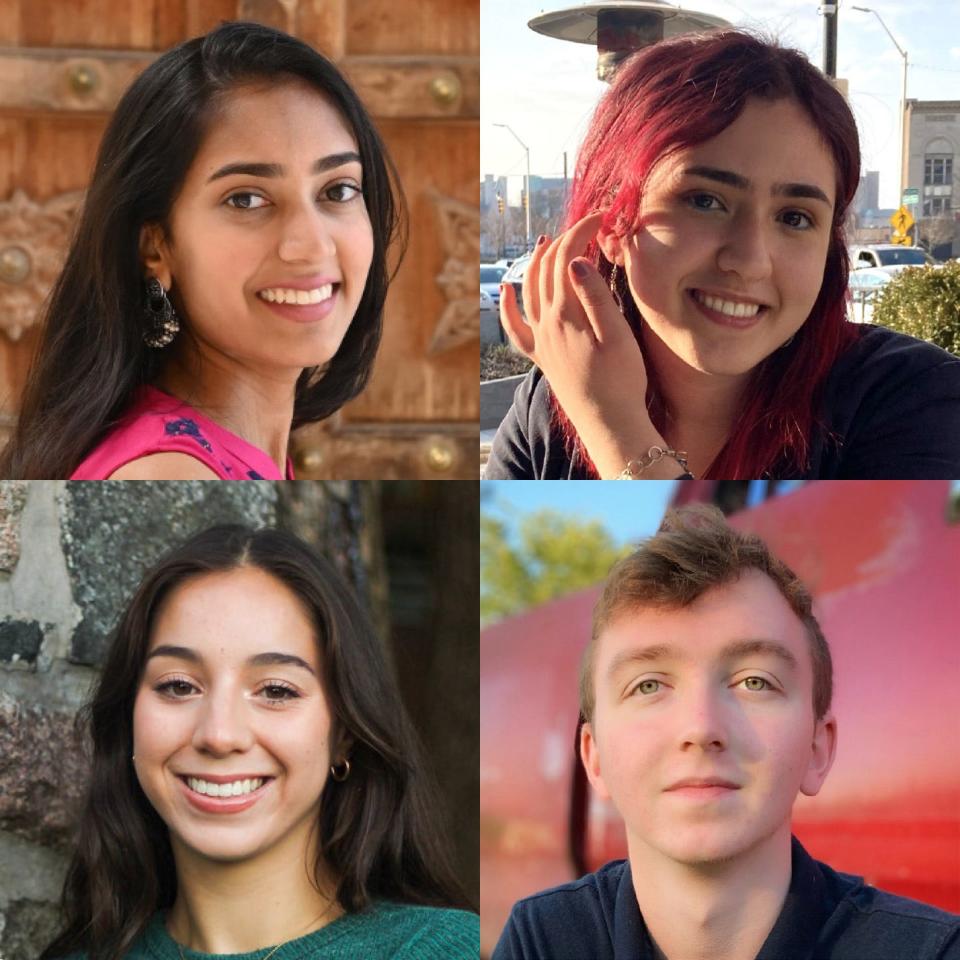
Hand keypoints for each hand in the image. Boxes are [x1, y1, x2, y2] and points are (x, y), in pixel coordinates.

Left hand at [500, 213, 674, 477]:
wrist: (608, 423)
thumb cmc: (621, 381)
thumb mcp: (618, 336)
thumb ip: (595, 296)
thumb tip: (575, 260)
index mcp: (567, 314)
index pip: (567, 257)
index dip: (582, 230)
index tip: (603, 216)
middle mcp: (546, 323)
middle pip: (547, 268)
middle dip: (566, 238)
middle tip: (588, 224)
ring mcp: (540, 340)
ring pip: (528, 290)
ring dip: (536, 261)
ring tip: (548, 240)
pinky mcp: (540, 357)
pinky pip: (514, 327)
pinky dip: (506, 306)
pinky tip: (507, 291)